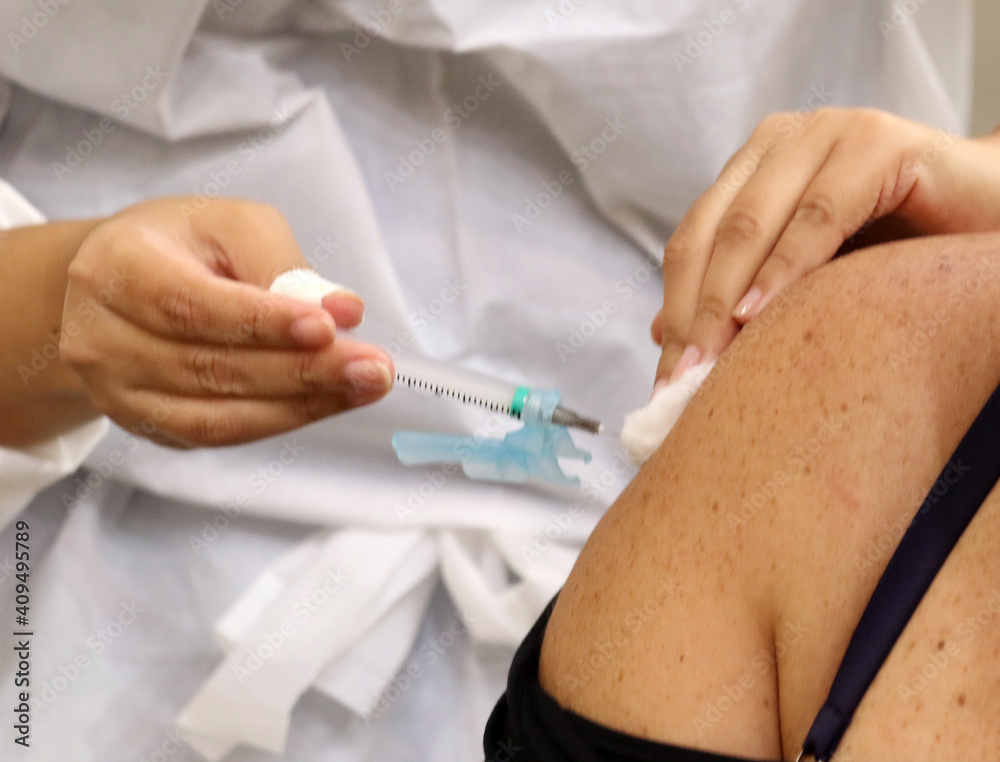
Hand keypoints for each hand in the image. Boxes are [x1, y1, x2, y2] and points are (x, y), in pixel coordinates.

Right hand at [59, 197, 392, 446]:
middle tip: (373, 367)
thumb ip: (283, 263)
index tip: (328, 328)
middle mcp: (102, 337)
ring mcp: (119, 391)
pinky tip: (328, 402)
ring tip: (365, 385)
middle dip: (303, 370)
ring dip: (303, 403)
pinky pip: (219, 434)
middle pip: (210, 366)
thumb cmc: (182, 248)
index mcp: (117, 268)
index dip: (261, 322)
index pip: (189, 305)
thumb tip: (342, 309)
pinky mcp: (146, 425)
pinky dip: (281, 419)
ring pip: (218, 413)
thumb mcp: (231, 226)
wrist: (119, 289)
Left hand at [650, 107, 999, 384]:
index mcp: (754, 168)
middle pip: (711, 236)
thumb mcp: (807, 280)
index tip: (664, 381)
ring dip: (724, 300)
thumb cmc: (902, 254)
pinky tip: (758, 315)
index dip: (675, 310)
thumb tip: (662, 335)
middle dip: (692, 315)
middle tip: (680, 382)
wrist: (992, 225)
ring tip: (708, 362)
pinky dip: (784, 269)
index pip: (692, 242)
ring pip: (751, 225)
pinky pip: (817, 216)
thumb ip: (741, 296)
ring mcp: (827, 135)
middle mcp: (781, 143)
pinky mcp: (877, 144)